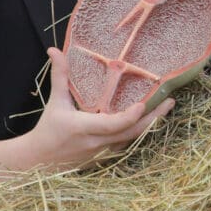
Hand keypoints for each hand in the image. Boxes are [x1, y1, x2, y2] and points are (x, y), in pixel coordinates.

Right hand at [0, 48, 173, 174]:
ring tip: (167, 106)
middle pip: (130, 133)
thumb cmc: (48, 127)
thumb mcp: (55, 101)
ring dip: (151, 124)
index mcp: (83, 127)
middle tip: (170, 101)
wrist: (39, 160)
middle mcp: (96, 142)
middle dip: (153, 118)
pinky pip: (127, 144)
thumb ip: (60, 75)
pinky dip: (141, 131)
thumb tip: (54, 49)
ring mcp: (103, 151)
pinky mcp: (106, 156)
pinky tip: (152, 118)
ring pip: (132, 139)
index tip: (142, 105)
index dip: (127, 117)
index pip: (110, 125)